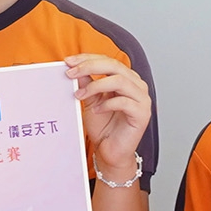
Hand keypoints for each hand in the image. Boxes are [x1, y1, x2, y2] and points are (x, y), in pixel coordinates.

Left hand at [65, 53, 151, 179]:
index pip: (108, 60)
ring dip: (96, 85)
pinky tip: (96, 111)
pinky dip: (107, 104)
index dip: (87, 58)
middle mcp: (137, 85)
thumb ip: (86, 83)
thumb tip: (74, 68)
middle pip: (114, 66)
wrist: (110, 152)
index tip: (68, 62)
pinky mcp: (142, 114)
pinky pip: (124, 102)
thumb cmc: (104, 127)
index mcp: (126, 78)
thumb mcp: (90, 101)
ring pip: (120, 81)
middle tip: (70, 73)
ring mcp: (142, 99)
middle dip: (89, 66)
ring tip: (79, 95)